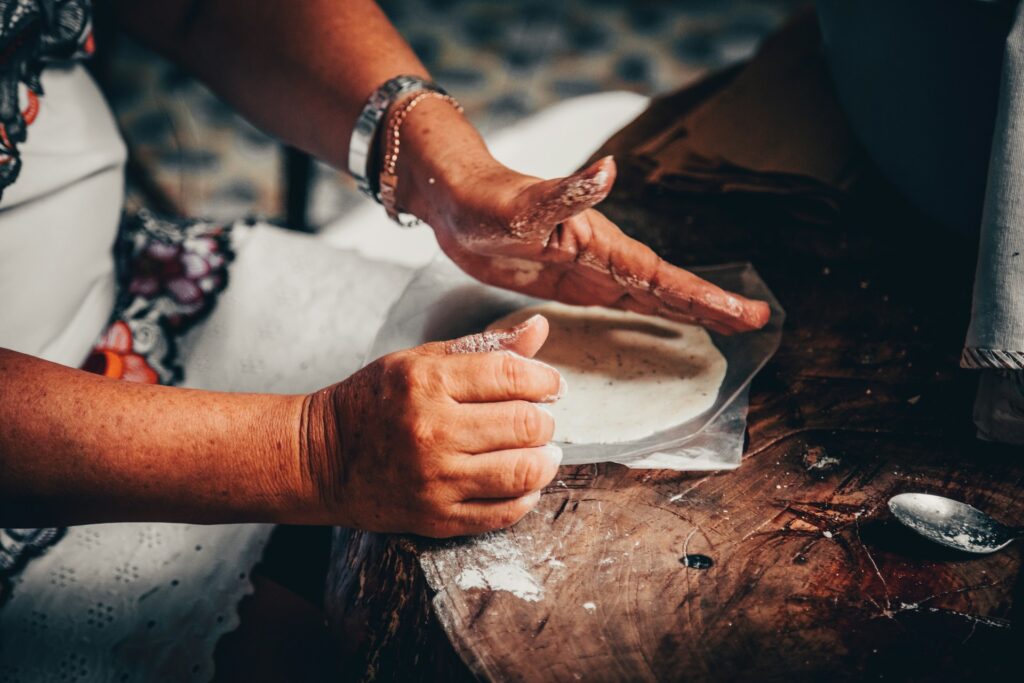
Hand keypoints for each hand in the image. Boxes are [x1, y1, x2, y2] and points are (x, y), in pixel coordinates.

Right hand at [299, 315, 564, 536]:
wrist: (321, 459)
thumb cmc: (374, 402)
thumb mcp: (420, 360)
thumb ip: (484, 347)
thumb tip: (540, 327)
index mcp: (426, 381)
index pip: (510, 374)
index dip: (544, 379)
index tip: (550, 385)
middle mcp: (431, 430)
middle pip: (524, 423)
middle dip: (544, 419)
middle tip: (540, 418)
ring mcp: (435, 478)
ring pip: (523, 470)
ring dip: (545, 459)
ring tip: (542, 451)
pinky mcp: (437, 517)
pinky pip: (505, 512)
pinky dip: (526, 496)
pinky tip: (522, 482)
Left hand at [393, 102, 768, 334]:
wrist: (457, 202)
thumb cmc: (485, 201)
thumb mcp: (521, 204)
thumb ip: (565, 194)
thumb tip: (608, 170)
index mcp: (601, 244)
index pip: (663, 277)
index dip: (704, 297)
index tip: (747, 314)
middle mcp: (605, 258)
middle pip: (669, 288)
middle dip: (713, 306)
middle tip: (757, 323)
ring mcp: (591, 270)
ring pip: (652, 296)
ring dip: (690, 311)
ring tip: (729, 326)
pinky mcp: (572, 282)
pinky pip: (621, 303)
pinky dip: (651, 313)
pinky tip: (666, 322)